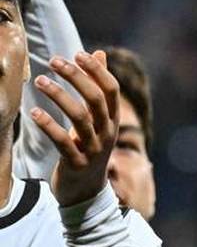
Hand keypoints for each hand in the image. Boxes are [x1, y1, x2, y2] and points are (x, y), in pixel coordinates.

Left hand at [29, 50, 119, 206]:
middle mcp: (107, 133)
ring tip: (38, 82)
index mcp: (112, 121)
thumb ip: (98, 88)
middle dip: (76, 77)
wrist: (86, 193)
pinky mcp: (77, 163)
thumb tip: (99, 53)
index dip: (96, 70)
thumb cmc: (88, 149)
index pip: (111, 89)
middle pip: (96, 99)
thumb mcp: (97, 120)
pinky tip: (33, 113)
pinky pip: (63, 142)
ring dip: (59, 96)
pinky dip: (48, 126)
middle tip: (53, 61)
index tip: (77, 54)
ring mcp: (94, 149)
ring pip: (80, 117)